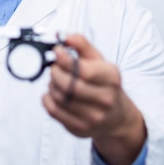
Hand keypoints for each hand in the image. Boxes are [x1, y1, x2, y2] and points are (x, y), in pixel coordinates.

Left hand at [42, 34, 145, 164]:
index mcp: (111, 78)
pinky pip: (54, 112)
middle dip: (56, 72)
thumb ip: (82, 45)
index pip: (84, 70)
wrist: (116, 116)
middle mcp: (105, 99)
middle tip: (54, 66)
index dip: (65, 60)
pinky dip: (47, 99)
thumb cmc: (105, 84)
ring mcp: (93, 117)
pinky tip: (52, 93)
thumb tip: (64, 36)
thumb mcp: (99, 61)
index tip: (57, 51)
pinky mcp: (80, 128)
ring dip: (51, 85)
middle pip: (70, 85)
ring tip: (56, 79)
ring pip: (60, 98)